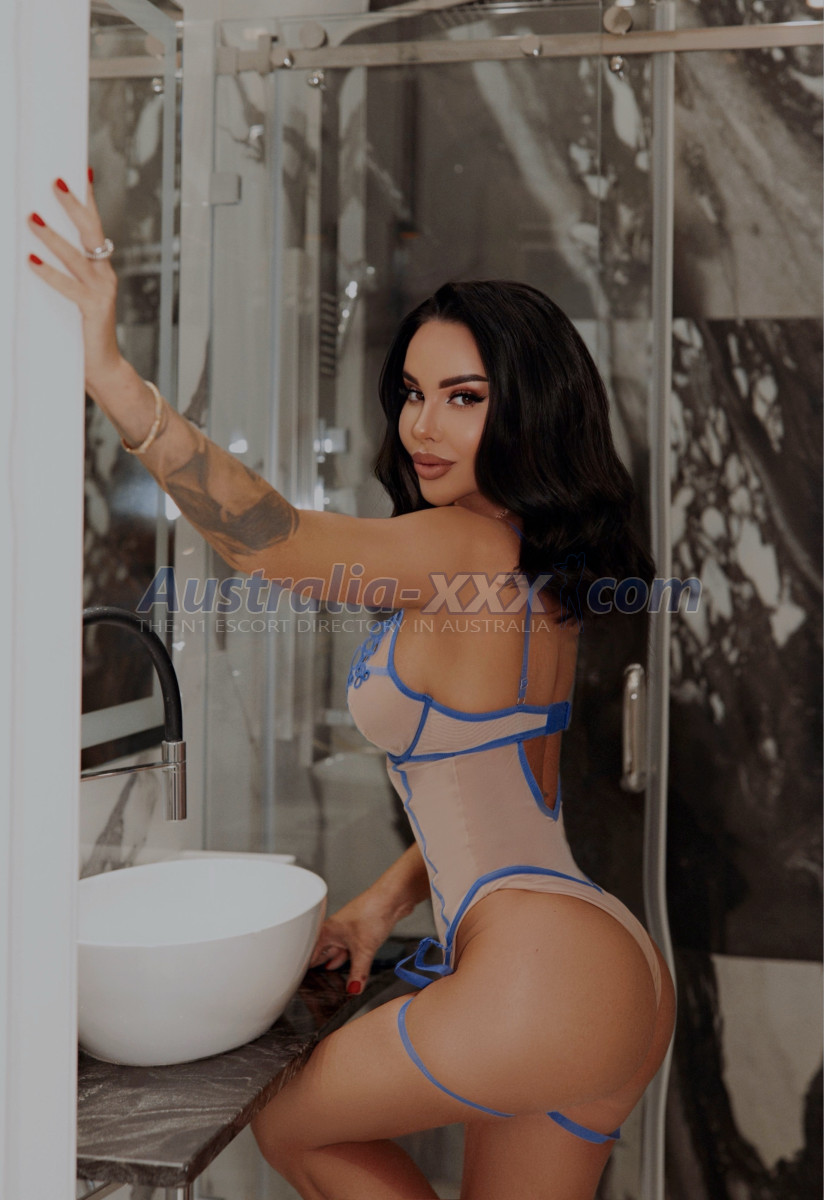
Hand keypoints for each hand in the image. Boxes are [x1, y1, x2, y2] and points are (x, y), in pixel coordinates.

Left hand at [27, 173, 124, 392]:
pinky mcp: (94, 309)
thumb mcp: (76, 297)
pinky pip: (68, 286)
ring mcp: (102, 292)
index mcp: (102, 270)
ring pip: (76, 256)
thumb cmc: (84, 333)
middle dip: (73, 205)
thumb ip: (66, 274)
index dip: (88, 199)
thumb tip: (33, 249)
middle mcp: (106, 276)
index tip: (80, 172)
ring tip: (31, 218)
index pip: (95, 227)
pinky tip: (30, 260)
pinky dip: (48, 272)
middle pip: (91, 232)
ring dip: (52, 236)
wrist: (104, 368)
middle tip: (55, 182)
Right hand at [308, 886, 402, 994]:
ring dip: (338, 964)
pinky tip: (352, 967)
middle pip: (324, 953)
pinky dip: (350, 959)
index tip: (304, 983)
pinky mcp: (360, 931)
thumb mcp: (364, 950)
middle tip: (317, 985)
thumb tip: (352, 990)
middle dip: (322, 968)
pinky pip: (351, 949)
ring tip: (332, 979)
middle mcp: (335, 930)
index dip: (306, 969)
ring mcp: (347, 930)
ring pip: (339, 951)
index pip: (311, 955)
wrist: (393, 897)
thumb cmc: (373, 911)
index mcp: (327, 931)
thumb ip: (358, 973)